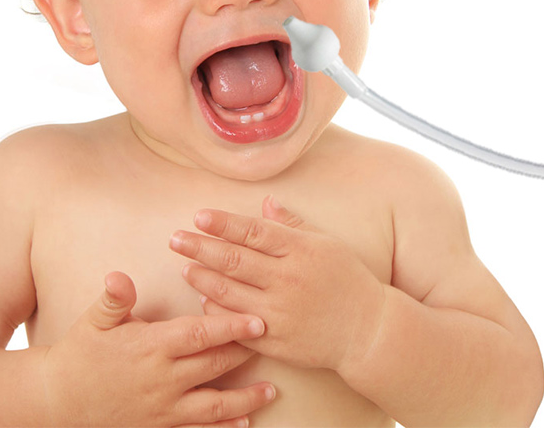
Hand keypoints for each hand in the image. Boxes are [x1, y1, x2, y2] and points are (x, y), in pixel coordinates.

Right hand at [41, 271, 276, 426]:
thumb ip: (114, 299)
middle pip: (214, 366)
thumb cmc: (80, 352)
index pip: (199, 335)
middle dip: (246, 354)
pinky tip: (243, 424)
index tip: (258, 320)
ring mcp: (162, 408)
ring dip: (245, 399)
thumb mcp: (95, 321)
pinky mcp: (159, 427)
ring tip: (270, 392)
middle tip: (276, 342)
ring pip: (213, 405)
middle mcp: (162, 380)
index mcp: (151, 347)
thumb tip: (119, 277)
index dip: (230, 326)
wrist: (59, 401)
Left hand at [170, 196, 386, 374]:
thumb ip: (292, 223)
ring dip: (203, 278)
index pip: (253, 232)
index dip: (223, 223)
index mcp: (299, 250)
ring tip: (184, 266)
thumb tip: (265, 202)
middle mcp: (287, 279)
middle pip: (234, 260)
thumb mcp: (325, 242)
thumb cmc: (347, 279)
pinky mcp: (276, 340)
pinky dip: (218, 310)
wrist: (367, 330)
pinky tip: (204, 298)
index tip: (199, 216)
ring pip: (230, 292)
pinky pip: (238, 324)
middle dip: (200, 247)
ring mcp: (280, 312)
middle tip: (176, 239)